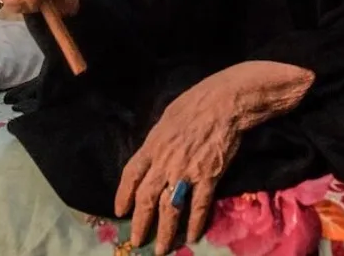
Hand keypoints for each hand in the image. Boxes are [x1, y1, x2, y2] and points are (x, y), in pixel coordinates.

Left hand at [115, 61, 314, 254]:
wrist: (224, 102)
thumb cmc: (195, 104)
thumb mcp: (166, 119)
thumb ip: (157, 140)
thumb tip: (153, 154)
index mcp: (152, 146)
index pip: (131, 174)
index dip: (123, 195)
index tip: (120, 211)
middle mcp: (164, 163)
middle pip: (146, 199)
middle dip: (140, 223)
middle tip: (137, 241)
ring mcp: (185, 172)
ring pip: (170, 209)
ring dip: (165, 232)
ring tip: (161, 249)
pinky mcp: (208, 177)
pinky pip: (198, 206)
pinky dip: (195, 224)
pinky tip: (193, 237)